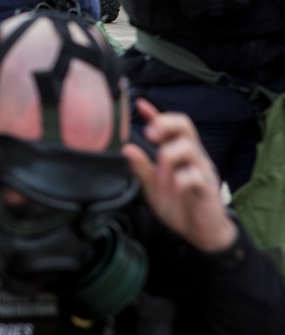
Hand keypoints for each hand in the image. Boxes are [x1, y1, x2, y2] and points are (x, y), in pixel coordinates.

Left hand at [122, 99, 236, 252]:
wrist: (200, 233)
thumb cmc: (178, 205)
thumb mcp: (152, 186)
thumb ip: (141, 167)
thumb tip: (127, 148)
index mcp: (179, 153)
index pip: (171, 126)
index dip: (156, 114)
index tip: (139, 104)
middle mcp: (193, 156)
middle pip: (185, 126)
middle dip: (164, 124)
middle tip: (149, 135)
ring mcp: (202, 170)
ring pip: (187, 147)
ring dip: (167, 160)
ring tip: (161, 179)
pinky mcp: (209, 187)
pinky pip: (194, 175)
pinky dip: (180, 181)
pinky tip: (175, 191)